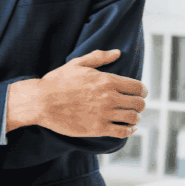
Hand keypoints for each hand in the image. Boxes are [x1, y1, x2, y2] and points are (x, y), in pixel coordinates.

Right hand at [7, 49, 146, 138]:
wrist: (42, 101)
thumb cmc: (57, 81)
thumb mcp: (77, 63)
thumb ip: (99, 57)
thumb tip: (117, 53)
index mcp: (107, 80)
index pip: (137, 87)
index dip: (142, 90)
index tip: (141, 93)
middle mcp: (109, 97)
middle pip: (138, 103)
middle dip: (140, 104)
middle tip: (137, 105)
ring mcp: (104, 114)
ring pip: (133, 118)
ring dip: (136, 117)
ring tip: (133, 117)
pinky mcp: (98, 129)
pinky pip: (122, 132)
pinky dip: (129, 131)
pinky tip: (128, 128)